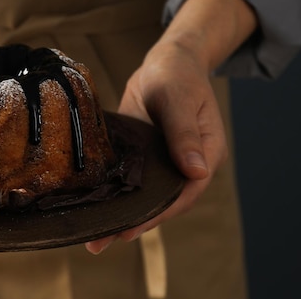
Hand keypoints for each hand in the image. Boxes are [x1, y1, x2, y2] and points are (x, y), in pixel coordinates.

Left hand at [85, 0, 256, 253]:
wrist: (166, 61)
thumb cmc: (177, 74)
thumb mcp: (178, 99)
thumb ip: (184, 133)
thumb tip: (196, 173)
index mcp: (205, 155)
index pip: (182, 193)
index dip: (157, 212)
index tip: (131, 228)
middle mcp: (185, 164)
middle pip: (162, 200)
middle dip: (134, 221)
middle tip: (101, 240)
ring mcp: (164, 160)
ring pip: (145, 192)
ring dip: (122, 211)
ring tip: (94, 233)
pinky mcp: (144, 154)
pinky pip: (132, 177)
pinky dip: (117, 191)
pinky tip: (95, 203)